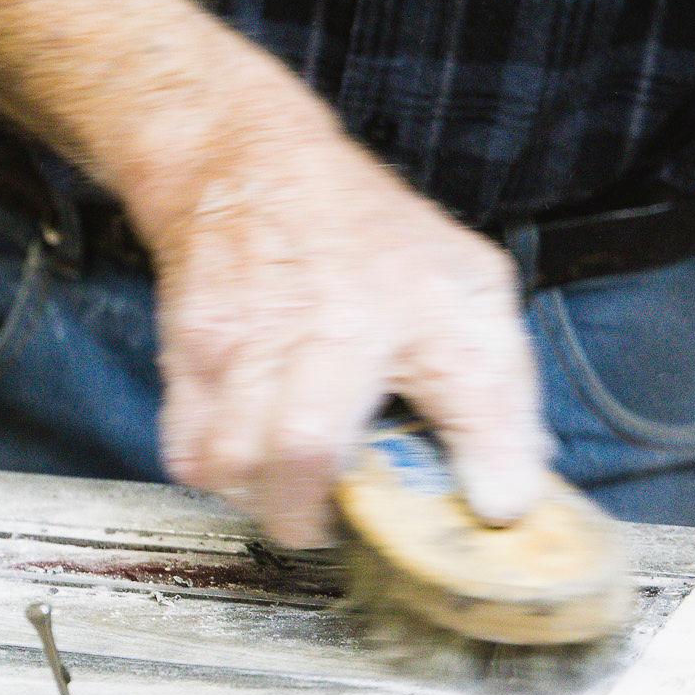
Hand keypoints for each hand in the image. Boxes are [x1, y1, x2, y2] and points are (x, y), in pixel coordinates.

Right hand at [145, 130, 553, 547]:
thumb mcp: (464, 287)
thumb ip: (498, 389)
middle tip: (330, 524)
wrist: (249, 169)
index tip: (489, 508)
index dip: (485, 462)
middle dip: (312, 516)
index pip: (466, 388)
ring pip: (229, 465)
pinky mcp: (187, 357)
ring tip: (284, 491)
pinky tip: (244, 460)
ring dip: (256, 499)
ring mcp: (242, 341)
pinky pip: (185, 451)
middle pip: (299, 453)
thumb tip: (510, 495)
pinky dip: (212, 474)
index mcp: (412, 306)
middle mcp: (322, 324)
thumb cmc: (366, 240)